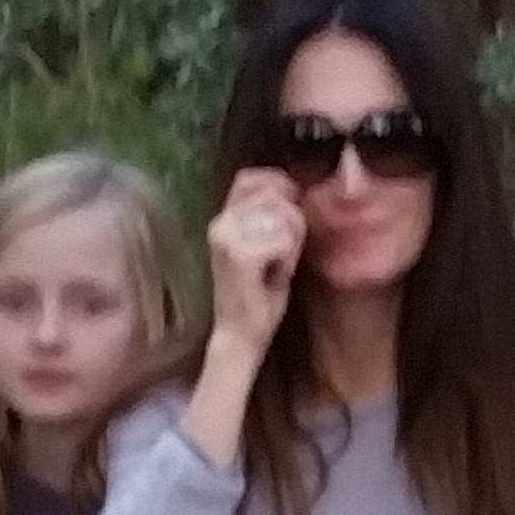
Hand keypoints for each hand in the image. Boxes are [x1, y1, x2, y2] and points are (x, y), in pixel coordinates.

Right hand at [207, 170, 306, 366]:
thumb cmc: (258, 296)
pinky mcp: (238, 254)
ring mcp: (226, 236)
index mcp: (223, 217)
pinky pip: (283, 240)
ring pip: (282, 216)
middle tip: (280, 257)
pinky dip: (287, 260)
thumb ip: (273, 214)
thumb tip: (294, 187)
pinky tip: (274, 277)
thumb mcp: (266, 243)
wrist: (241, 336)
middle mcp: (220, 222)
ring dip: (291, 244)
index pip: (252, 177)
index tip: (285, 219)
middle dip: (291, 224)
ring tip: (275, 267)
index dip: (277, 188)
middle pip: (275, 196)